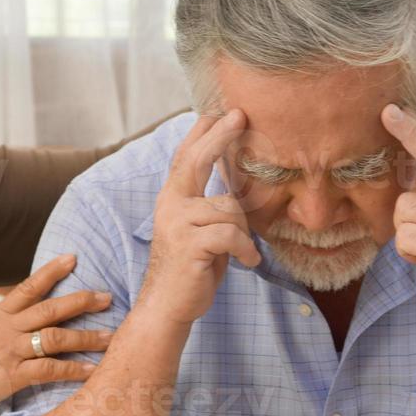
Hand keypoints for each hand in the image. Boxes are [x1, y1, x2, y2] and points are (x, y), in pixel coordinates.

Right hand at [0, 254, 113, 415]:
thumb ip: (0, 327)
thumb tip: (19, 323)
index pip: (28, 287)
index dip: (52, 271)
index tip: (73, 258)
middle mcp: (7, 329)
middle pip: (50, 309)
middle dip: (81, 301)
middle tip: (106, 298)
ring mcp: (11, 351)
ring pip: (56, 337)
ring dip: (86, 337)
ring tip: (110, 338)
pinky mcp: (13, 375)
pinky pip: (50, 369)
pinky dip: (74, 370)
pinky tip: (92, 371)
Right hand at [135, 110, 261, 325]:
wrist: (167, 306)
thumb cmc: (190, 268)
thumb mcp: (199, 230)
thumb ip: (209, 206)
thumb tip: (237, 186)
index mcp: (173, 198)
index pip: (186, 156)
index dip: (202, 132)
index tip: (218, 110)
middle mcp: (171, 204)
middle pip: (196, 160)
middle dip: (219, 136)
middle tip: (239, 114)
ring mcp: (178, 222)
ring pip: (229, 207)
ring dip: (244, 231)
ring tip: (243, 251)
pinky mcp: (190, 244)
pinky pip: (231, 234)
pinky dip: (245, 249)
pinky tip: (247, 262)